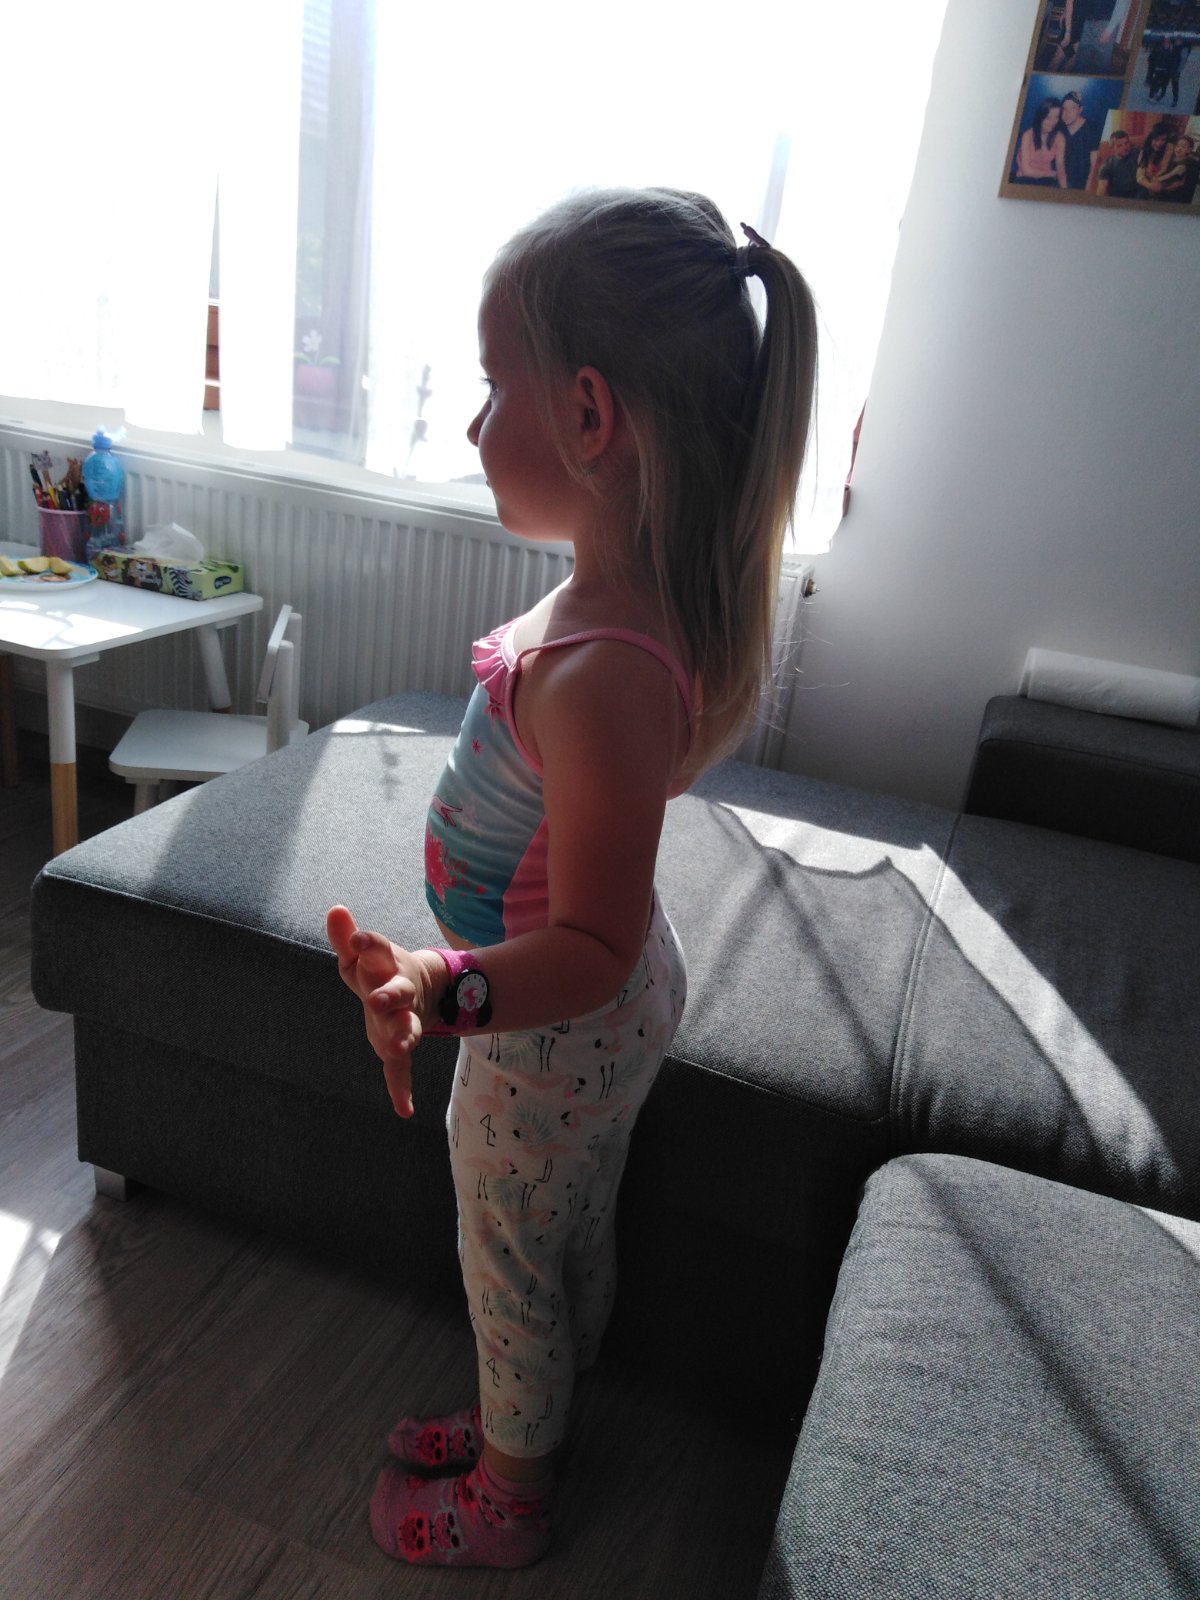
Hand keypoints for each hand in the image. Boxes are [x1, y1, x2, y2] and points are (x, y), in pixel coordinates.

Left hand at [326, 905, 437, 1117]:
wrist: (423, 991)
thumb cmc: (379, 970)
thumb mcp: (361, 955)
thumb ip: (345, 936)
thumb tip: (334, 908)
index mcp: (386, 966)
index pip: (377, 950)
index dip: (367, 944)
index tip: (356, 939)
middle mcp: (399, 992)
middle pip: (397, 992)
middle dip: (388, 996)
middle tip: (377, 1001)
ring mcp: (403, 1019)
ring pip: (406, 1028)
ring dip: (403, 1037)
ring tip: (400, 1049)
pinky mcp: (400, 1043)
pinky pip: (400, 1069)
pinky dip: (401, 1088)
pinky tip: (404, 1109)